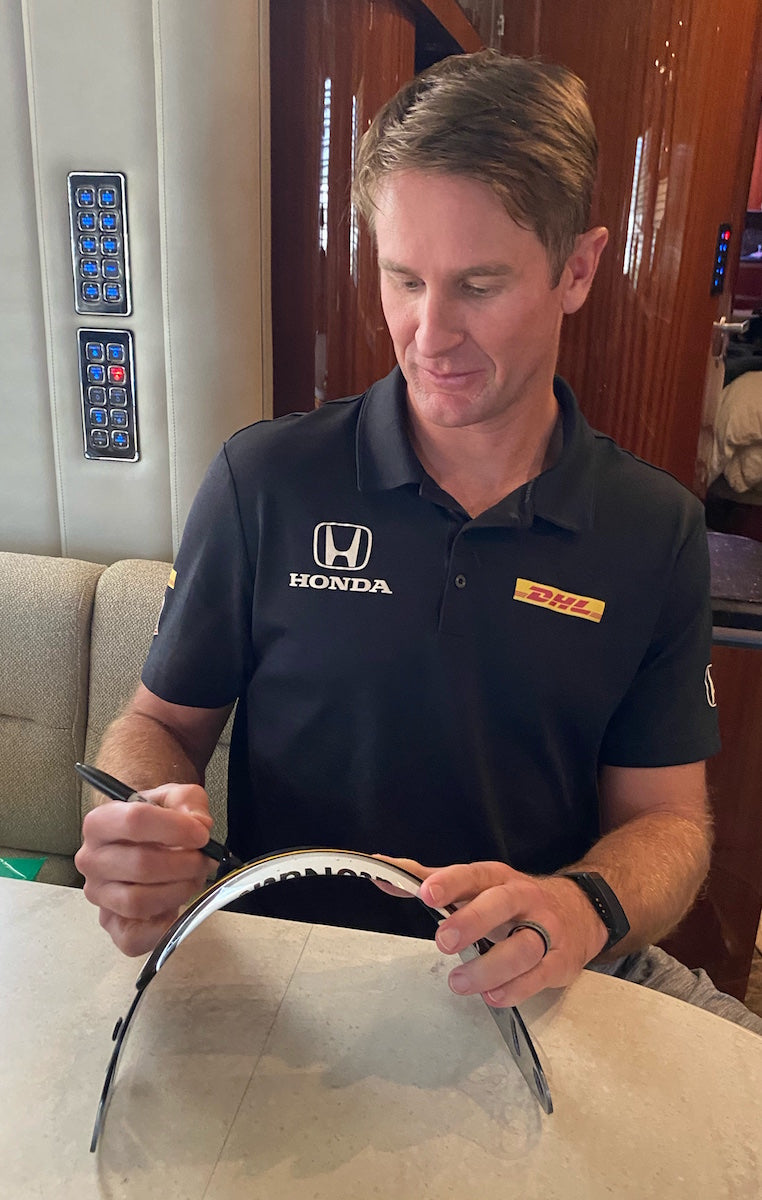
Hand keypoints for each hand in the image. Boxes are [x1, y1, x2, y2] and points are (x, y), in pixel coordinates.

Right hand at [74, 783, 213, 956]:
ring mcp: (99, 894)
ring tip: (192, 879)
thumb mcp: (175, 797)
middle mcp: (91, 860)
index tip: (201, 834)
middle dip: (184, 863)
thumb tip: (198, 827)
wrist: (144, 839)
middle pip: (140, 864)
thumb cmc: (157, 818)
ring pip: (138, 901)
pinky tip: (176, 908)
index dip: (176, 828)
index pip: (135, 821)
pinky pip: (132, 937)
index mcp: (99, 822)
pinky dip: (161, 927)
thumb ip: (189, 802)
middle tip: (203, 860)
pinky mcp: (110, 923)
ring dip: (177, 891)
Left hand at [378, 856, 607, 1006]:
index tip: (425, 893)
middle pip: (502, 904)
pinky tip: (493, 997)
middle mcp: (524, 899)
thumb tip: (381, 870)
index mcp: (498, 878)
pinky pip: (539, 976)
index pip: (474, 874)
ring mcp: (545, 930)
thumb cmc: (511, 901)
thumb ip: (427, 879)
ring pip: (523, 947)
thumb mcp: (475, 885)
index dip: (450, 882)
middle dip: (472, 921)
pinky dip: (515, 989)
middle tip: (443, 941)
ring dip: (490, 967)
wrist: (579, 913)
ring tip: (459, 983)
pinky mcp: (559, 961)